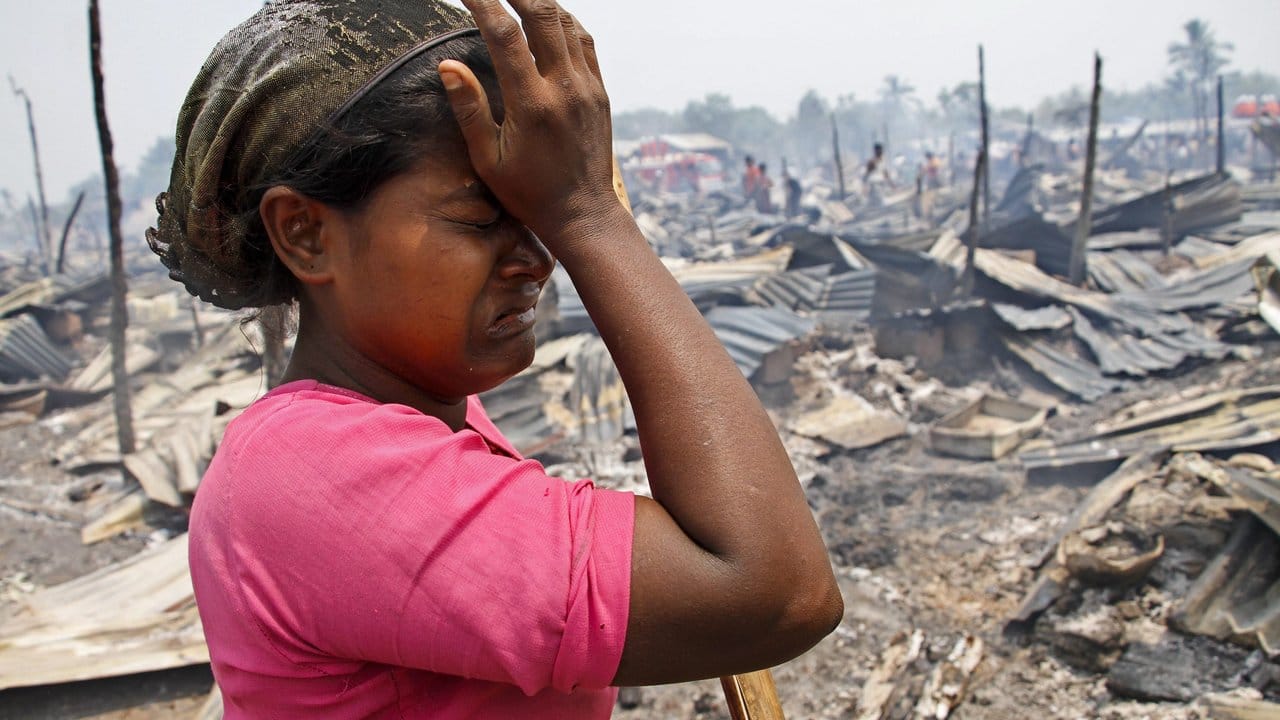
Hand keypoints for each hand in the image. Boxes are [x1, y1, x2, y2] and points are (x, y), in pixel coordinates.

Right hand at [440, 0, 621, 245]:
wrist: (583, 215)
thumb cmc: (529, 193)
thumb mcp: (489, 161)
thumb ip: (470, 110)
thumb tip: (447, 65)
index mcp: (533, 105)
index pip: (504, 36)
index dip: (483, 3)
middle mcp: (565, 89)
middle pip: (543, 15)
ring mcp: (587, 88)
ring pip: (567, 23)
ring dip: (540, 2)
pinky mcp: (600, 92)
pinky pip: (584, 41)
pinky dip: (564, 21)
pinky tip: (547, 15)